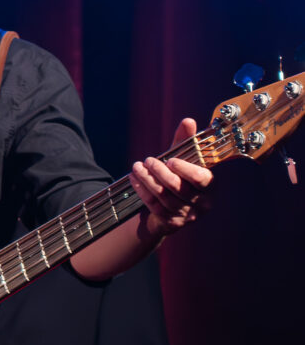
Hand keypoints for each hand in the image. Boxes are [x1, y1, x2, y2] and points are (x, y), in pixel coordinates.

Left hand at [131, 116, 212, 247]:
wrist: (170, 208)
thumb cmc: (179, 177)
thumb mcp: (183, 159)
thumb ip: (185, 141)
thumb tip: (188, 121)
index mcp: (209, 186)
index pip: (202, 179)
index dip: (186, 170)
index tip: (171, 160)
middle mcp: (201, 203)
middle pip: (179, 188)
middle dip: (160, 173)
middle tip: (148, 160)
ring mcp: (186, 216)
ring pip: (164, 197)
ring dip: (147, 180)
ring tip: (136, 167)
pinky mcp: (171, 223)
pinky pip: (154, 206)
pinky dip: (142, 191)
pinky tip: (134, 179)